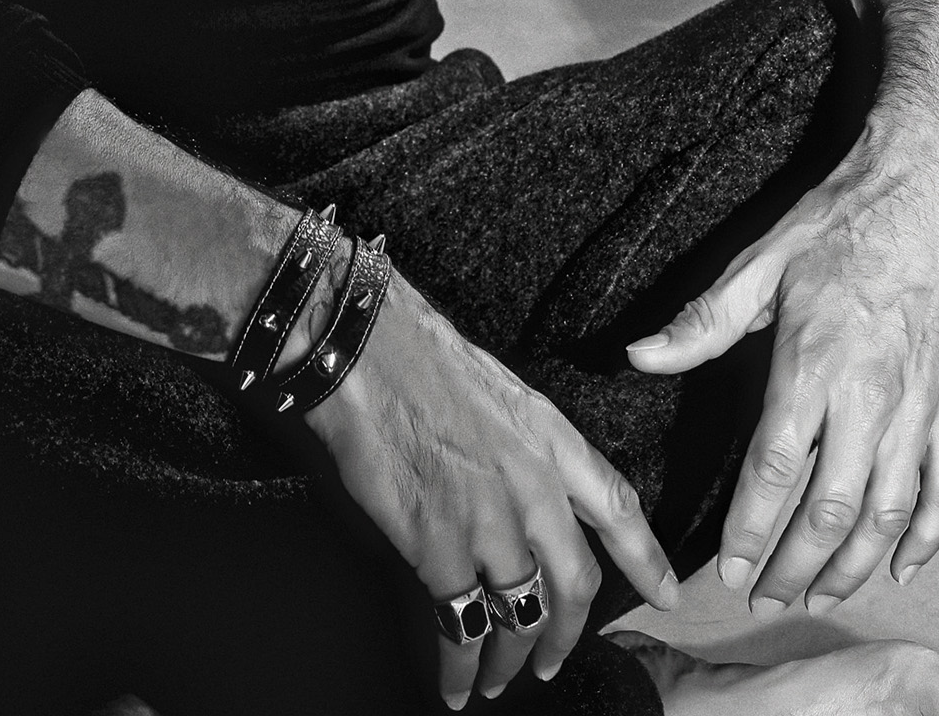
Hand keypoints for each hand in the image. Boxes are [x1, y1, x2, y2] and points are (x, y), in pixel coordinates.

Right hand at [306, 270, 677, 709]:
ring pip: (520, 615)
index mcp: (551, 440)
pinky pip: (461, 626)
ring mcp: (489, 523)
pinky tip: (456, 685)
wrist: (367, 353)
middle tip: (551, 662)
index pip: (617, 507)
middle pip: (574, 585)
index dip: (646, 559)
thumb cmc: (421, 359)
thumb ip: (525, 448)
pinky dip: (459, 665)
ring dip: (511, 659)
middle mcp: (533, 488)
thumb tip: (524, 493)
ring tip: (498, 681)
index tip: (667, 595)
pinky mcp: (439, 549)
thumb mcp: (501, 391)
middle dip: (564, 636)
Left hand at [627, 130, 938, 613]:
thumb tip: (637, 356)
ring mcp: (914, 407)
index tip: (728, 566)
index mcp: (811, 363)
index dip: (751, 527)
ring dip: (853, 563)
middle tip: (765, 595)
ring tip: (818, 593)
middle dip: (797, 563)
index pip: (775, 466)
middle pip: (832, 506)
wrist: (913, 200)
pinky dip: (926, 536)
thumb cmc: (829, 232)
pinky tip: (899, 566)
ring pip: (889, 510)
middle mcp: (868, 395)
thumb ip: (700, 322)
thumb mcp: (755, 264)